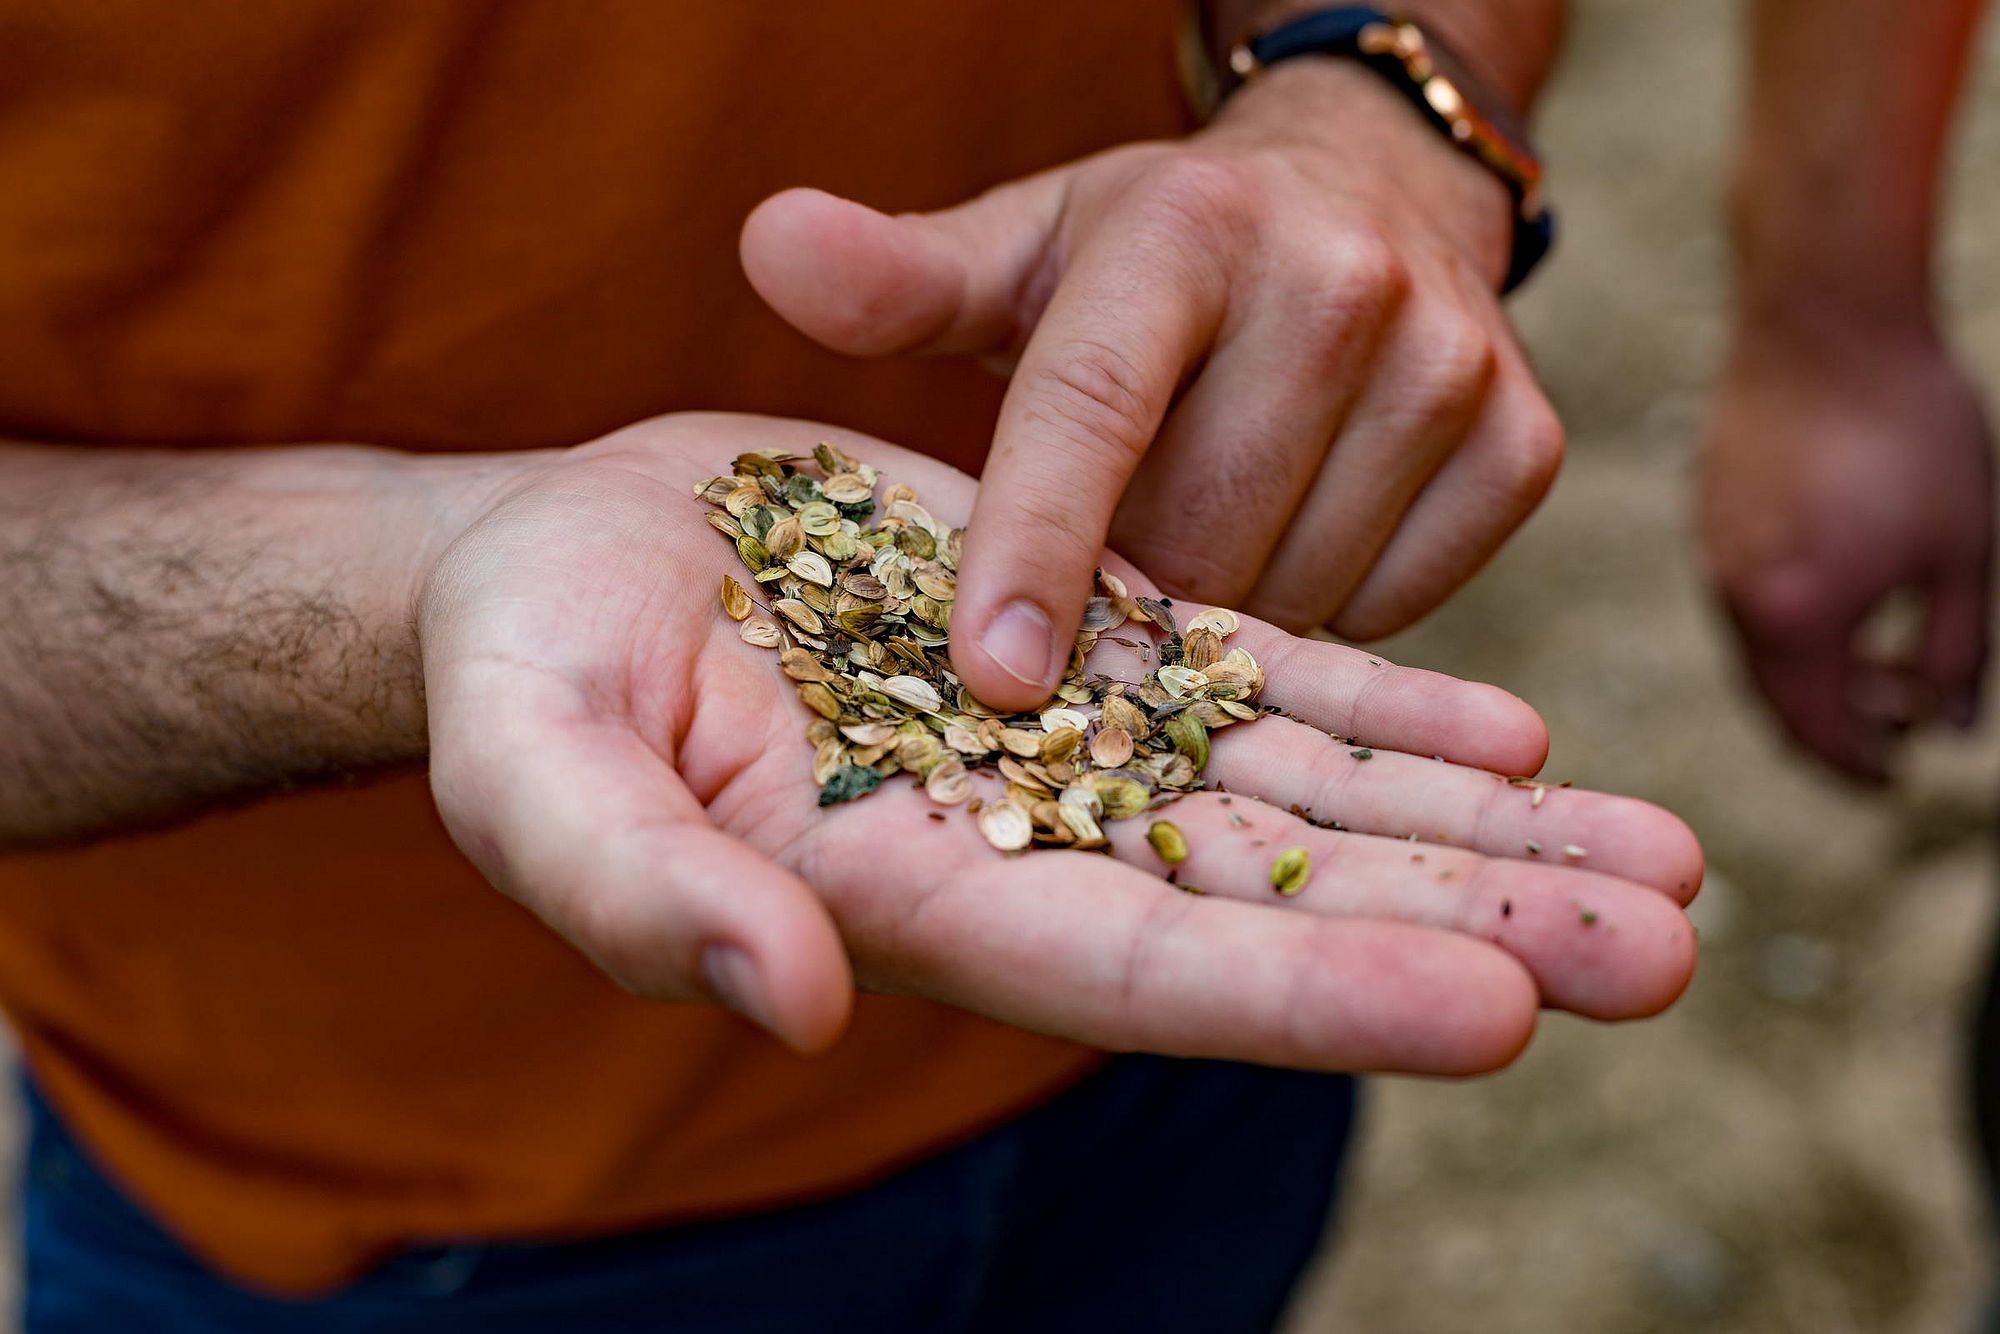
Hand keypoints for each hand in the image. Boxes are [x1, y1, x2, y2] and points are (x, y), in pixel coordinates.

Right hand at [419, 412, 1696, 1071]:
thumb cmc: (521, 681)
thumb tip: (789, 999)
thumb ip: (644, 889)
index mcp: (907, 899)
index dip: (1305, 988)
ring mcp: (1069, 743)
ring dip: (1485, 829)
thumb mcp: (538, 772)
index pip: (1133, 967)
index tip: (1487, 1007)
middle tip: (1668, 944)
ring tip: (1666, 855)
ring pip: (1306, 795)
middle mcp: (1023, 845)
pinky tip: (1519, 744)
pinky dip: (1388, 711)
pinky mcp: (1085, 641)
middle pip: (1274, 899)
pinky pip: (1260, 682)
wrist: (560, 571)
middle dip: (1467, 926)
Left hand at [740, 61, 1562, 711]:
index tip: (995, 678)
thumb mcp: (1025, 253)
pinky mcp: (1524, 442)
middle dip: (1136, 606)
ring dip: (1234, 625)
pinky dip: (1331, 616)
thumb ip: (900, 280)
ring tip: (1203, 554)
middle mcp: (1333, 281)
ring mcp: (1449, 361)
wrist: (1364, 199)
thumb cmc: (1155, 262)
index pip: (1091, 405)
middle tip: (1101, 600)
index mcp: (1179, 234)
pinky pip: (1397, 608)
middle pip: (1203, 540)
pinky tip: (1294, 544)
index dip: (1038, 547)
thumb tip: (764, 244)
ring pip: (1304, 597)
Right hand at [1701, 319, 1994, 779]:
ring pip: (1759, 652)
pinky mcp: (1709, 519)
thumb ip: (1957, 651)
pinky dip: (1791, 624)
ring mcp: (1714, 557)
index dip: (1863, 767)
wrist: (1824, 321)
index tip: (1901, 777)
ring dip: (1816, 675)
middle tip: (1894, 738)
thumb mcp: (1963, 554)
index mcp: (1797, 619)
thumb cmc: (1909, 429)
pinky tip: (1844, 597)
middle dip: (1835, 733)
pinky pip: (1746, 601)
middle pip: (1778, 704)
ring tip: (1883, 665)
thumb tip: (1951, 725)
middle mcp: (1738, 600)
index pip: (1821, 732)